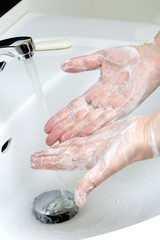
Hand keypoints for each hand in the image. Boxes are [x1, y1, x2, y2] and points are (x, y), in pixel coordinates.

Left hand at [31, 112, 159, 206]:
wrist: (141, 137)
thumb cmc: (128, 151)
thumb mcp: (107, 166)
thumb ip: (91, 182)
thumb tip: (79, 200)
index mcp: (85, 159)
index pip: (60, 162)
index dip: (45, 163)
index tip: (33, 163)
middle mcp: (86, 152)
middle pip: (60, 156)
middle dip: (46, 157)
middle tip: (33, 157)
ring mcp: (91, 144)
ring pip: (68, 147)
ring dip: (55, 149)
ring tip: (45, 149)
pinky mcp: (97, 135)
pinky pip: (78, 137)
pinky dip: (68, 138)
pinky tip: (65, 138)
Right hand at [44, 32, 159, 145]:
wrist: (149, 57)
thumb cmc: (130, 57)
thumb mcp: (100, 59)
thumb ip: (82, 64)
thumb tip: (64, 65)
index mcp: (95, 93)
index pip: (73, 108)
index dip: (60, 117)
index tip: (49, 125)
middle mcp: (101, 102)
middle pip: (77, 119)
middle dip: (62, 129)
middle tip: (49, 139)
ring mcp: (111, 106)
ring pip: (88, 122)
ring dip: (74, 132)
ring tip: (61, 140)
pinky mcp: (123, 106)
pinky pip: (106, 119)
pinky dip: (93, 127)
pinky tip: (83, 134)